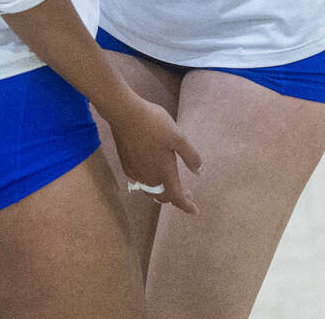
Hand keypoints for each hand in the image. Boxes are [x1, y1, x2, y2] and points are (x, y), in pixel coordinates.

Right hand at [108, 96, 201, 213]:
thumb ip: (190, 156)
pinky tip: (151, 171)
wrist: (125, 114)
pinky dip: (149, 182)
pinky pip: (139, 180)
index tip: (195, 210)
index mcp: (164, 173)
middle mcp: (149, 177)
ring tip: (169, 184)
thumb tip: (199, 173)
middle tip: (186, 192)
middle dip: (175, 198)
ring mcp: (135, 171)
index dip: (187, 206)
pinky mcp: (126, 164)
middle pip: (162, 197)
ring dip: (161, 191)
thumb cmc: (154, 124)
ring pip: (149, 190)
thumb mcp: (178, 137)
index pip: (177, 197)